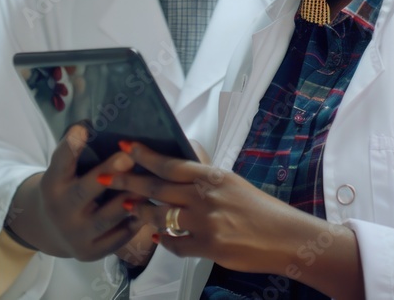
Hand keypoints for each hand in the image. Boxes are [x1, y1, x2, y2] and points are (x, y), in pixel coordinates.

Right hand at [8, 125, 138, 260]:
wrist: (50, 230)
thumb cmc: (66, 188)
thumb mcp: (63, 171)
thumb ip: (75, 153)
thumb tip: (94, 123)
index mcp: (52, 184)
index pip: (59, 162)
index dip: (70, 145)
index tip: (83, 127)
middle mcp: (60, 210)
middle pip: (86, 191)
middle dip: (109, 173)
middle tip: (130, 157)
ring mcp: (75, 234)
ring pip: (108, 216)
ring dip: (131, 198)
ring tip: (151, 183)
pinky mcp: (90, 252)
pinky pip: (118, 237)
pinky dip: (134, 222)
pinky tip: (149, 208)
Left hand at [110, 143, 365, 299]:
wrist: (285, 237)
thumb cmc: (261, 209)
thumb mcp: (232, 184)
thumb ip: (204, 179)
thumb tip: (178, 169)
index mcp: (212, 176)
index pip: (170, 163)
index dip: (144, 155)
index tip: (124, 146)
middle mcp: (206, 197)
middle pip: (157, 188)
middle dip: (129, 182)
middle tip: (108, 178)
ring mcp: (205, 223)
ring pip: (161, 217)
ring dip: (141, 212)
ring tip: (129, 207)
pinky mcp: (208, 248)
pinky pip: (175, 244)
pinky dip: (164, 241)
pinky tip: (158, 238)